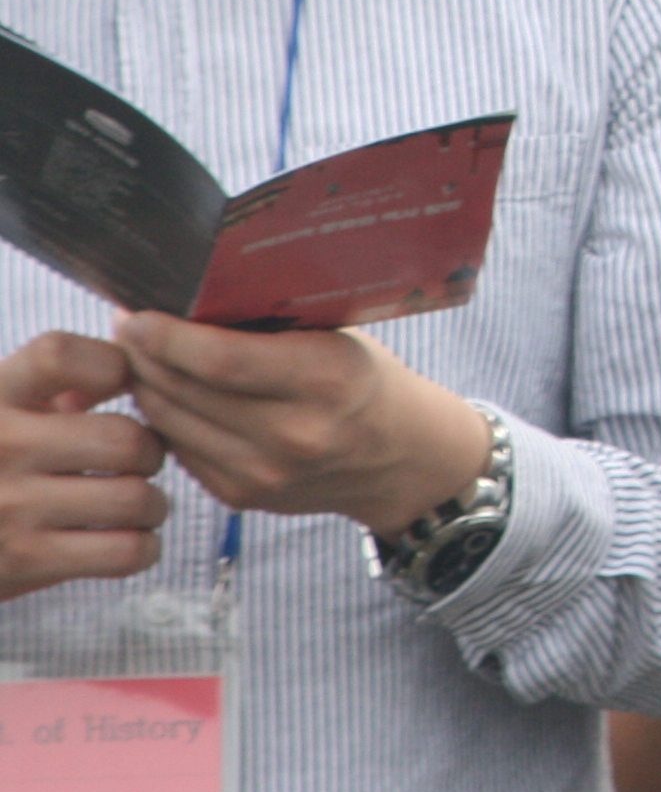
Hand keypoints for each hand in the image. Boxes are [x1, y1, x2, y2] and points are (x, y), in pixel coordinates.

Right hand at [0, 331, 168, 600]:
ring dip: (153, 504)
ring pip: (134, 497)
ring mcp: (9, 507)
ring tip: (139, 504)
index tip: (123, 387)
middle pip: (123, 437)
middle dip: (151, 452)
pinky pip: (124, 550)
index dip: (111, 365)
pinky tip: (128, 541)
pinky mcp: (22, 563)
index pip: (59, 354)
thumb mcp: (2, 413)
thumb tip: (131, 362)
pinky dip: (143, 547)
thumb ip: (53, 384)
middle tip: (142, 462)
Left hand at [112, 313, 490, 536]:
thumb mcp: (340, 338)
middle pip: (184, 390)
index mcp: (327, 380)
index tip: (135, 312)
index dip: (166, 336)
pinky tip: (168, 392)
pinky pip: (180, 449)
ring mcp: (263, 472)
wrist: (402, 458)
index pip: (221, 360)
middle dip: (143, 355)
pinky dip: (166, 418)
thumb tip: (193, 296)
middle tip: (127, 325)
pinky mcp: (242, 495)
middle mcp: (293, 432)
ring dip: (146, 385)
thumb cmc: (367, 381)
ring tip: (140, 355)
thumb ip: (273, 325)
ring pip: (169, 422)